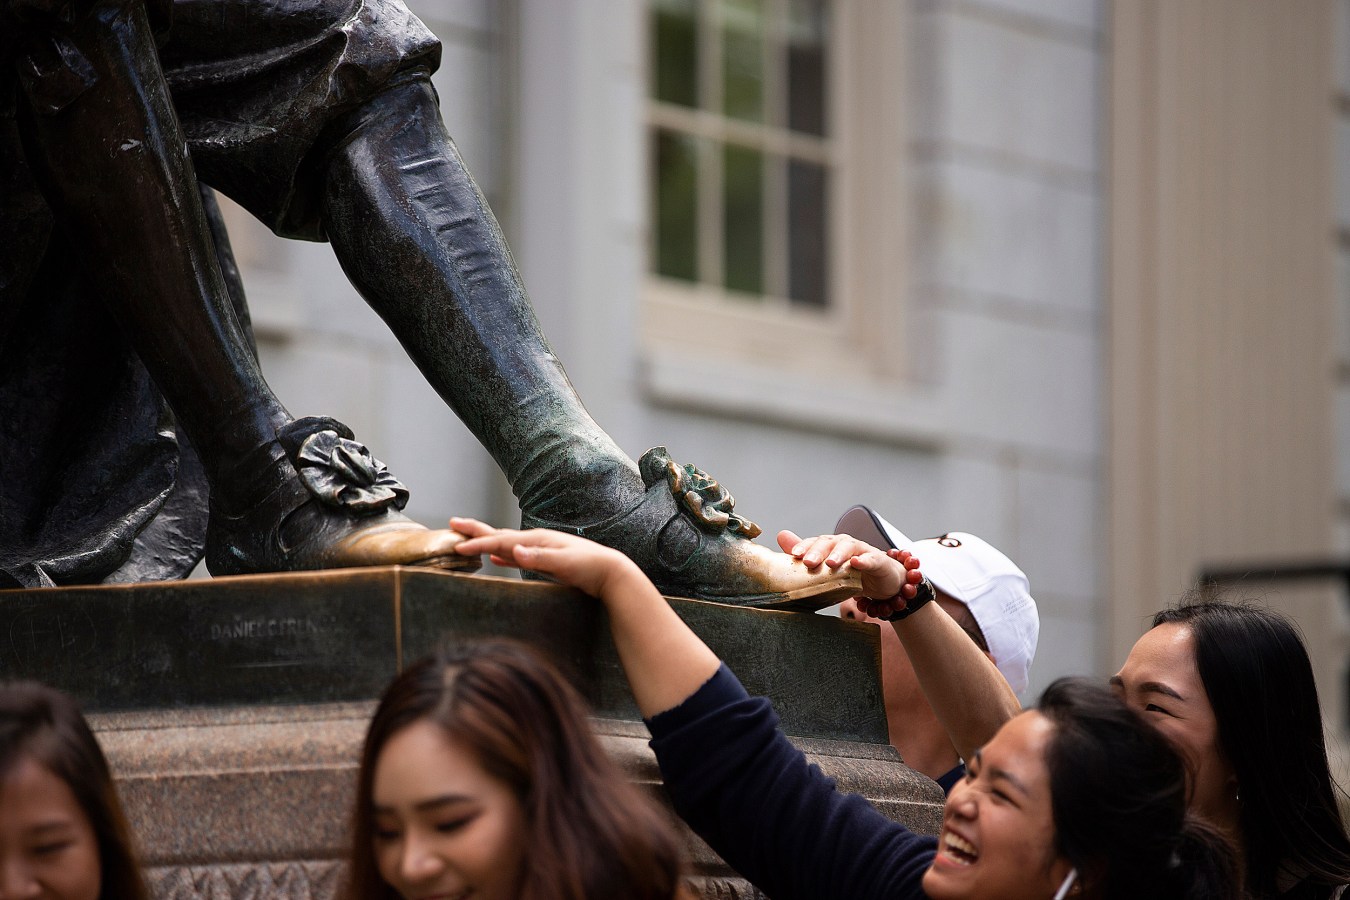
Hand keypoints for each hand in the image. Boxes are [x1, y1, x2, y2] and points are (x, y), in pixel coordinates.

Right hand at [450, 517, 640, 598]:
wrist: (610, 572)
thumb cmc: (589, 567)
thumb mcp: (564, 563)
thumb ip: (537, 557)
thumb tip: (512, 549)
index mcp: (537, 540)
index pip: (501, 540)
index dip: (478, 543)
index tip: (457, 547)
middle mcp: (536, 541)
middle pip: (499, 535)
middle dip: (476, 530)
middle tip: (453, 523)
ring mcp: (540, 549)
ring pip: (505, 544)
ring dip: (485, 541)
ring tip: (468, 539)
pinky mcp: (544, 560)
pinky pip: (516, 556)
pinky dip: (503, 555)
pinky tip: (496, 558)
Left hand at [777, 530, 925, 618]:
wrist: (883, 580)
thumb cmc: (853, 573)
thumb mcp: (827, 567)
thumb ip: (806, 552)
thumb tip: (781, 536)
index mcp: (831, 546)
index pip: (814, 543)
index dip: (804, 547)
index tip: (794, 555)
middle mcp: (845, 544)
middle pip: (830, 543)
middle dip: (818, 551)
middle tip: (808, 562)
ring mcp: (863, 551)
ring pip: (849, 548)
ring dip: (839, 554)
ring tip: (831, 563)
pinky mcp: (879, 561)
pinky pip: (871, 559)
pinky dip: (864, 560)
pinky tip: (857, 563)